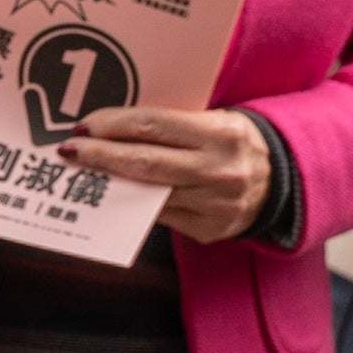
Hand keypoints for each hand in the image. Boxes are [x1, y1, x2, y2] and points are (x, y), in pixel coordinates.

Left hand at [57, 105, 277, 245]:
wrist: (283, 180)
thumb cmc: (234, 142)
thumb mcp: (213, 121)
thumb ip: (170, 127)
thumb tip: (111, 132)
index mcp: (221, 133)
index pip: (152, 126)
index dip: (111, 125)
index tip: (83, 126)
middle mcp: (220, 170)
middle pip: (144, 162)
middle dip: (100, 156)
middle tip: (69, 150)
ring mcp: (216, 205)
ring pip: (148, 193)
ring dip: (111, 182)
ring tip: (83, 172)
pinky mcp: (210, 230)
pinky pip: (160, 215)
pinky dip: (135, 204)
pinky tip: (117, 193)